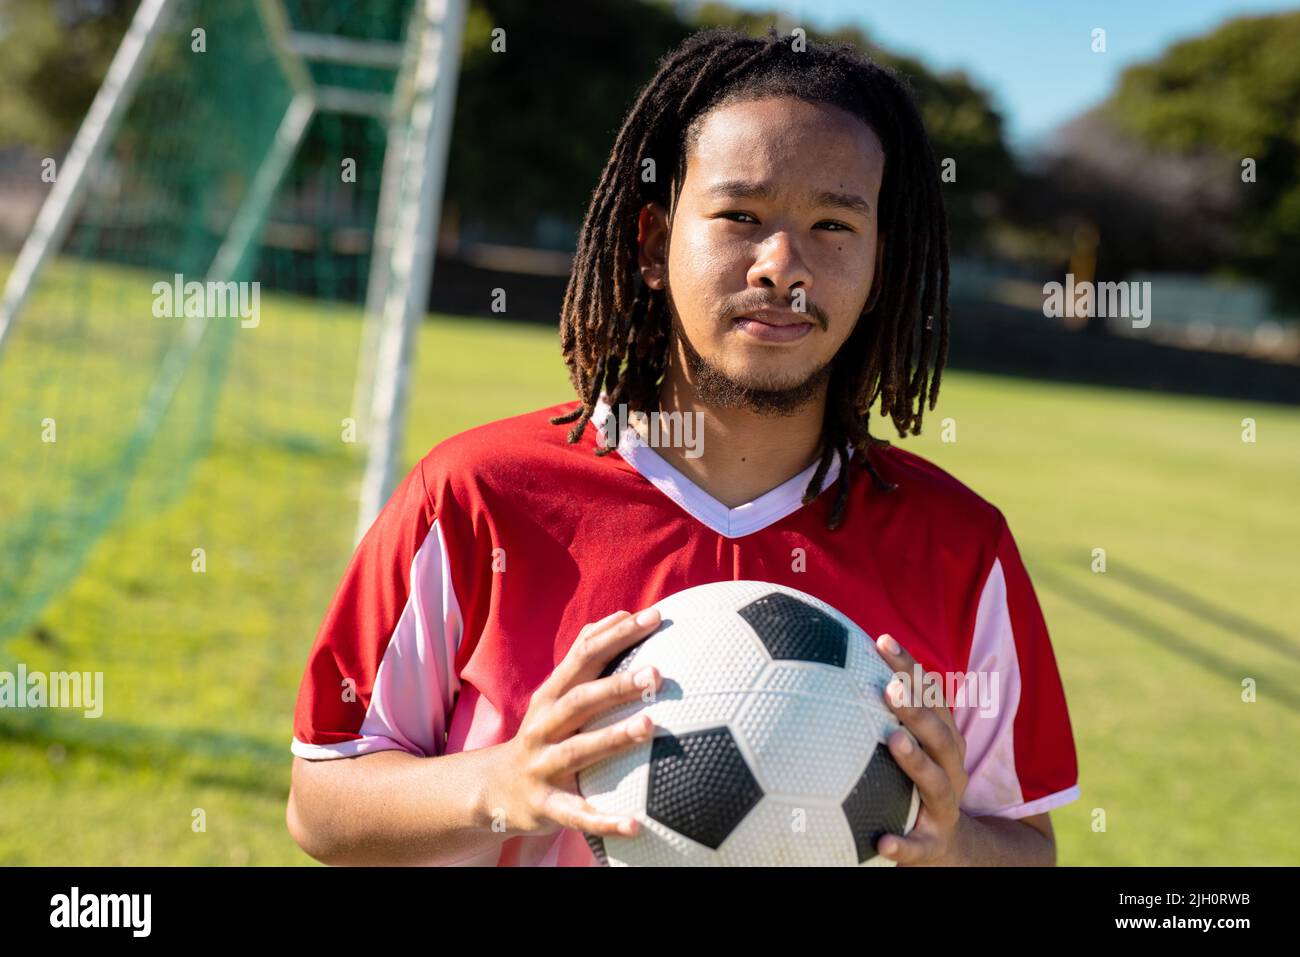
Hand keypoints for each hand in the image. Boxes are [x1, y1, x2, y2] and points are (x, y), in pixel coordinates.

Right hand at [484, 608, 663, 838]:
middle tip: (657, 672)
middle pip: (580, 699)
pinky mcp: (545, 805)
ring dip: (613, 738)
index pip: (584, 656)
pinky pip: (577, 815)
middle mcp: (544, 725)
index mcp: (552, 694)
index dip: (617, 635)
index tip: (654, 617)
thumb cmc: (543, 732)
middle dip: (617, 684)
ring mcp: (542, 765)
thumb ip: (585, 655)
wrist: (494, 789)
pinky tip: (636, 826)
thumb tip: (623, 614)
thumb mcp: (556, 693)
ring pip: (578, 750)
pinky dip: (605, 821)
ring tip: (650, 727)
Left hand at [873, 632, 970, 864]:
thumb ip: (885, 712)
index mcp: (944, 741)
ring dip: (915, 761)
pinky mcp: (933, 845)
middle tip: (890, 688)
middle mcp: (950, 768)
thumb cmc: (917, 782)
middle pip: (939, 735)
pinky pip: (918, 846)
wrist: (950, 846)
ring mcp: (944, 807)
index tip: (882, 640)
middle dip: (917, 710)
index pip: (930, 697)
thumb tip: (832, 660)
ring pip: (935, 783)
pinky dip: (903, 844)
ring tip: (894, 740)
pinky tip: (882, 841)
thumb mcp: (913, 746)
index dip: (909, 668)